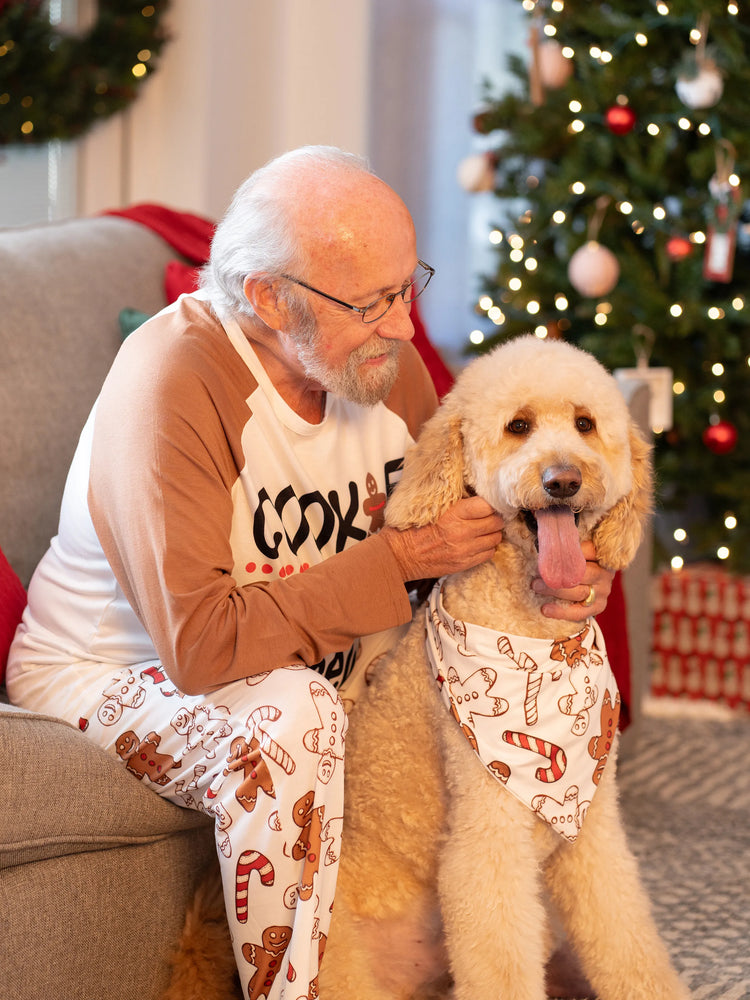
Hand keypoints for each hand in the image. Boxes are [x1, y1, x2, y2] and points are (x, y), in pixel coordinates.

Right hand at [382, 496, 503, 582]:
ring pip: (495, 539)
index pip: (487, 505)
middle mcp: (462, 531)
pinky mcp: (463, 563)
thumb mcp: (431, 508)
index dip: (490, 504)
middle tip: (489, 517)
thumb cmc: (411, 529)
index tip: (488, 505)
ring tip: (483, 531)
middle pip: (495, 522)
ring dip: (491, 534)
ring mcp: (465, 549)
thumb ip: (455, 504)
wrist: (399, 555)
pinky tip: (477, 544)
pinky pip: (488, 554)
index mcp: (454, 514)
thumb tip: (475, 498)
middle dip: (494, 518)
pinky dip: (486, 548)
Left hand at [532, 541, 613, 622]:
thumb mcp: (578, 553)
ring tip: (536, 586)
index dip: (570, 550)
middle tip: (538, 573)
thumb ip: (569, 548)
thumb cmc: (578, 565)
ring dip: (555, 590)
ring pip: (579, 592)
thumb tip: (549, 540)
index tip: (551, 551)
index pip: (589, 550)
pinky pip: (579, 612)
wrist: (589, 586)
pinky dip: (561, 612)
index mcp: (601, 557)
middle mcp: (605, 574)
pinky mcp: (598, 607)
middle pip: (582, 573)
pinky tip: (545, 609)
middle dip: (558, 573)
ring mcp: (603, 592)